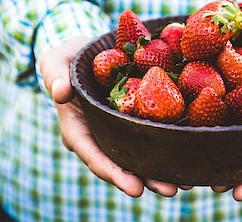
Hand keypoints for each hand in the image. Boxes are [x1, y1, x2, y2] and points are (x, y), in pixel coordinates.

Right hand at [39, 36, 191, 196]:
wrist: (89, 52)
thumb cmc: (69, 58)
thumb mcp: (56, 61)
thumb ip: (55, 75)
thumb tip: (59, 93)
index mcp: (78, 129)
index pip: (95, 156)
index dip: (115, 174)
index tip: (136, 189)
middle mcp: (100, 136)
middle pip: (122, 164)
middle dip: (146, 179)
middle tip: (171, 190)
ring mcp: (118, 130)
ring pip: (139, 156)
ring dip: (161, 170)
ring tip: (185, 182)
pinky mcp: (135, 120)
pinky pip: (150, 136)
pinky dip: (166, 147)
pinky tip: (186, 155)